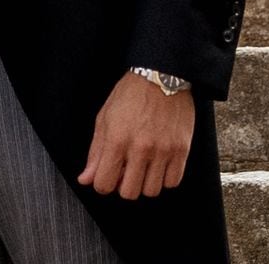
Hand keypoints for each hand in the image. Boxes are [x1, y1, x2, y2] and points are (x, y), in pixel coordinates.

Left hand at [76, 71, 194, 199]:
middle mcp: (141, 148)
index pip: (104, 184)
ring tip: (144, 166)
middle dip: (124, 186)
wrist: (161, 76)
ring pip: (152, 191)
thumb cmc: (131, 95)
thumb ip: (96, 152)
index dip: (102, 184)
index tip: (107, 176)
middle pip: (129, 193)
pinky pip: (173, 182)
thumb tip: (86, 179)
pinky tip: (159, 165)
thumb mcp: (105, 119)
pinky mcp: (182, 150)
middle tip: (126, 171)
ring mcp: (163, 150)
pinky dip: (165, 178)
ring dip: (145, 183)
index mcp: (117, 140)